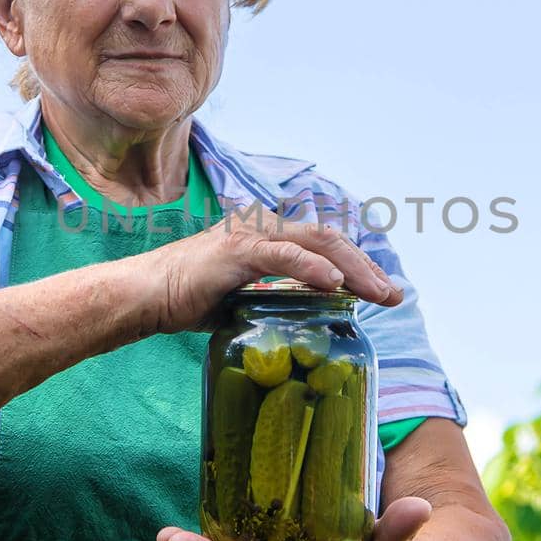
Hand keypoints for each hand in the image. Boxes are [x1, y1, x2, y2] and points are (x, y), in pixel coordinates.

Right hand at [144, 203, 401, 333]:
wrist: (147, 295)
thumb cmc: (190, 297)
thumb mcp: (246, 297)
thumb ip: (276, 296)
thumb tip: (308, 314)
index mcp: (269, 235)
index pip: (326, 244)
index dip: (358, 265)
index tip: (383, 293)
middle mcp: (264, 226)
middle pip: (330, 238)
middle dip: (366, 268)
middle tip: (392, 296)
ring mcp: (251, 234)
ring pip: (316, 241)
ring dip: (352, 268)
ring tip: (377, 293)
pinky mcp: (236, 249)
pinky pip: (283, 254)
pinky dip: (312, 267)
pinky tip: (334, 283)